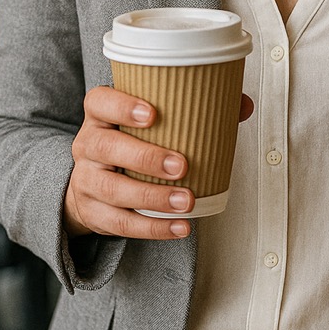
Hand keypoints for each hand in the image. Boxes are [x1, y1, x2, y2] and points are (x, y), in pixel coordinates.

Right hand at [63, 86, 253, 241]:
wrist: (92, 183)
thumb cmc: (131, 142)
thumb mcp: (148, 122)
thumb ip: (194, 110)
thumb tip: (242, 105)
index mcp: (100, 116)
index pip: (99, 102)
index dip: (121, 106)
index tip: (152, 114)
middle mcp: (88, 145)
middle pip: (106, 147)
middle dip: (146, 157)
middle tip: (182, 165)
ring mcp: (87, 180)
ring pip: (113, 190)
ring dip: (152, 198)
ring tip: (186, 201)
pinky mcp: (93, 213)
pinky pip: (120, 223)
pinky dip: (153, 227)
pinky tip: (179, 227)